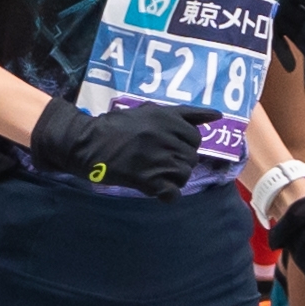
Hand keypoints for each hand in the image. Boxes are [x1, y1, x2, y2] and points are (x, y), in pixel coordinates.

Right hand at [29, 93, 219, 194]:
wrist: (87, 143)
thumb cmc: (116, 125)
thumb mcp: (149, 110)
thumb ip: (183, 114)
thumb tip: (217, 115)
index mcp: (167, 118)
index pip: (196, 137)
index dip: (184, 145)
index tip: (170, 147)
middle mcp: (166, 137)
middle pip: (191, 158)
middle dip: (178, 161)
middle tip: (158, 161)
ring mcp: (157, 159)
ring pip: (184, 175)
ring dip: (173, 178)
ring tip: (155, 173)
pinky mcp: (147, 180)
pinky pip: (172, 193)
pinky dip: (167, 195)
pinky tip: (156, 189)